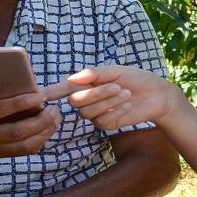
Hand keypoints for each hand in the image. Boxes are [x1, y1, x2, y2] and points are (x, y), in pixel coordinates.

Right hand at [0, 92, 61, 160]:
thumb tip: (17, 82)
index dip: (20, 103)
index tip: (40, 95)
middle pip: (16, 133)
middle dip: (40, 121)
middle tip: (54, 109)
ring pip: (23, 146)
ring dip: (44, 132)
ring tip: (54, 117)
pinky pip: (22, 151)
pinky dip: (38, 140)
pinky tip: (46, 128)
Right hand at [45, 66, 185, 130]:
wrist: (156, 94)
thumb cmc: (135, 79)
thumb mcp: (116, 71)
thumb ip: (95, 74)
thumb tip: (74, 78)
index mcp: (86, 83)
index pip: (63, 88)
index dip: (51, 92)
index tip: (40, 94)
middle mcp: (87, 99)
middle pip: (75, 101)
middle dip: (96, 94)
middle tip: (117, 86)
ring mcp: (95, 113)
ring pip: (88, 112)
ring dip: (107, 101)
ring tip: (125, 93)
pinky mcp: (106, 124)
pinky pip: (100, 121)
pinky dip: (114, 111)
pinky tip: (126, 104)